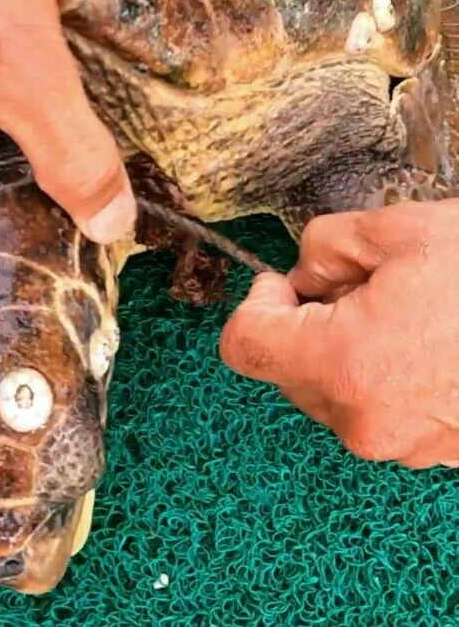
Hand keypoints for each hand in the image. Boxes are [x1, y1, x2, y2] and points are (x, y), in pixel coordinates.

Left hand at [219, 200, 458, 468]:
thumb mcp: (404, 231)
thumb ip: (325, 246)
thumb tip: (303, 273)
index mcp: (344, 365)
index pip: (244, 345)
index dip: (255, 305)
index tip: (282, 284)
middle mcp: (365, 421)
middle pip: (287, 370)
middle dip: (306, 324)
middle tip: (356, 286)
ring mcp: (405, 445)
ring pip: (332, 393)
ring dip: (347, 351)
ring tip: (408, 314)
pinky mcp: (438, 453)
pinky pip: (380, 411)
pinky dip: (385, 378)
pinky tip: (433, 345)